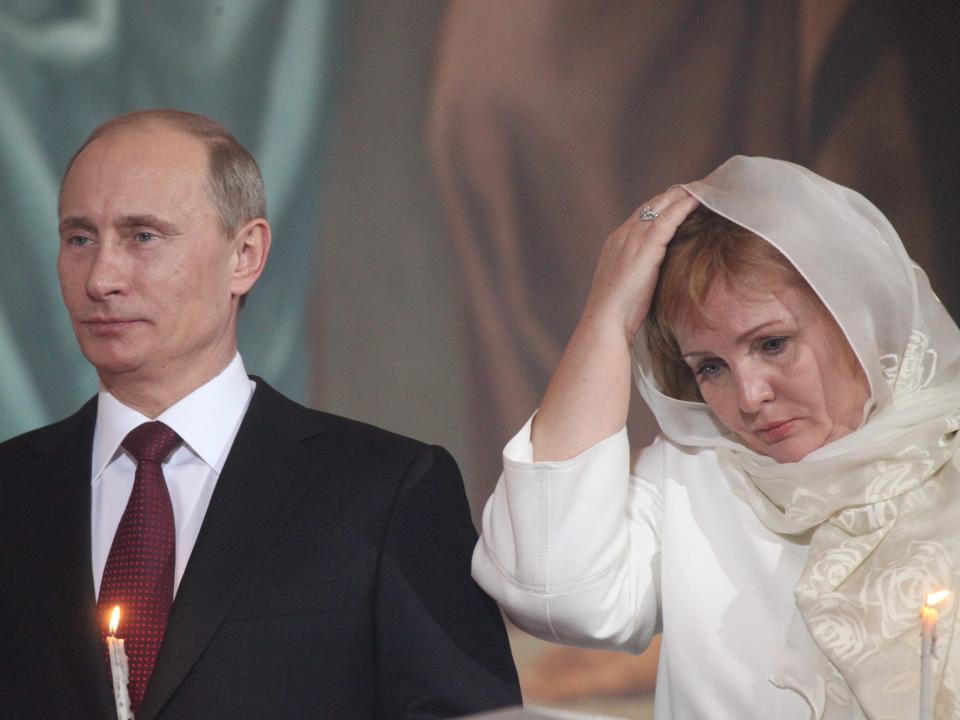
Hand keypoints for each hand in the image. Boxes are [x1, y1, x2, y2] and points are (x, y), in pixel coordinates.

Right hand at [582, 187, 698, 340]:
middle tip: (696, 187)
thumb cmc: (618, 312)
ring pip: (660, 207)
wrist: (606, 320)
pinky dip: (684, 207)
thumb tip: (656, 275)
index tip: (679, 199)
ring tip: (702, 188)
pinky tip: (698, 201)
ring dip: (682, 195)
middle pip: (651, 205)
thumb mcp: (628, 284)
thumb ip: (639, 271)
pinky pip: (668, 219)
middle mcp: (622, 235)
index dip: (661, 205)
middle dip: (673, 195)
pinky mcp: (645, 247)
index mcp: (616, 243)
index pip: (641, 215)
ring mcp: (632, 239)